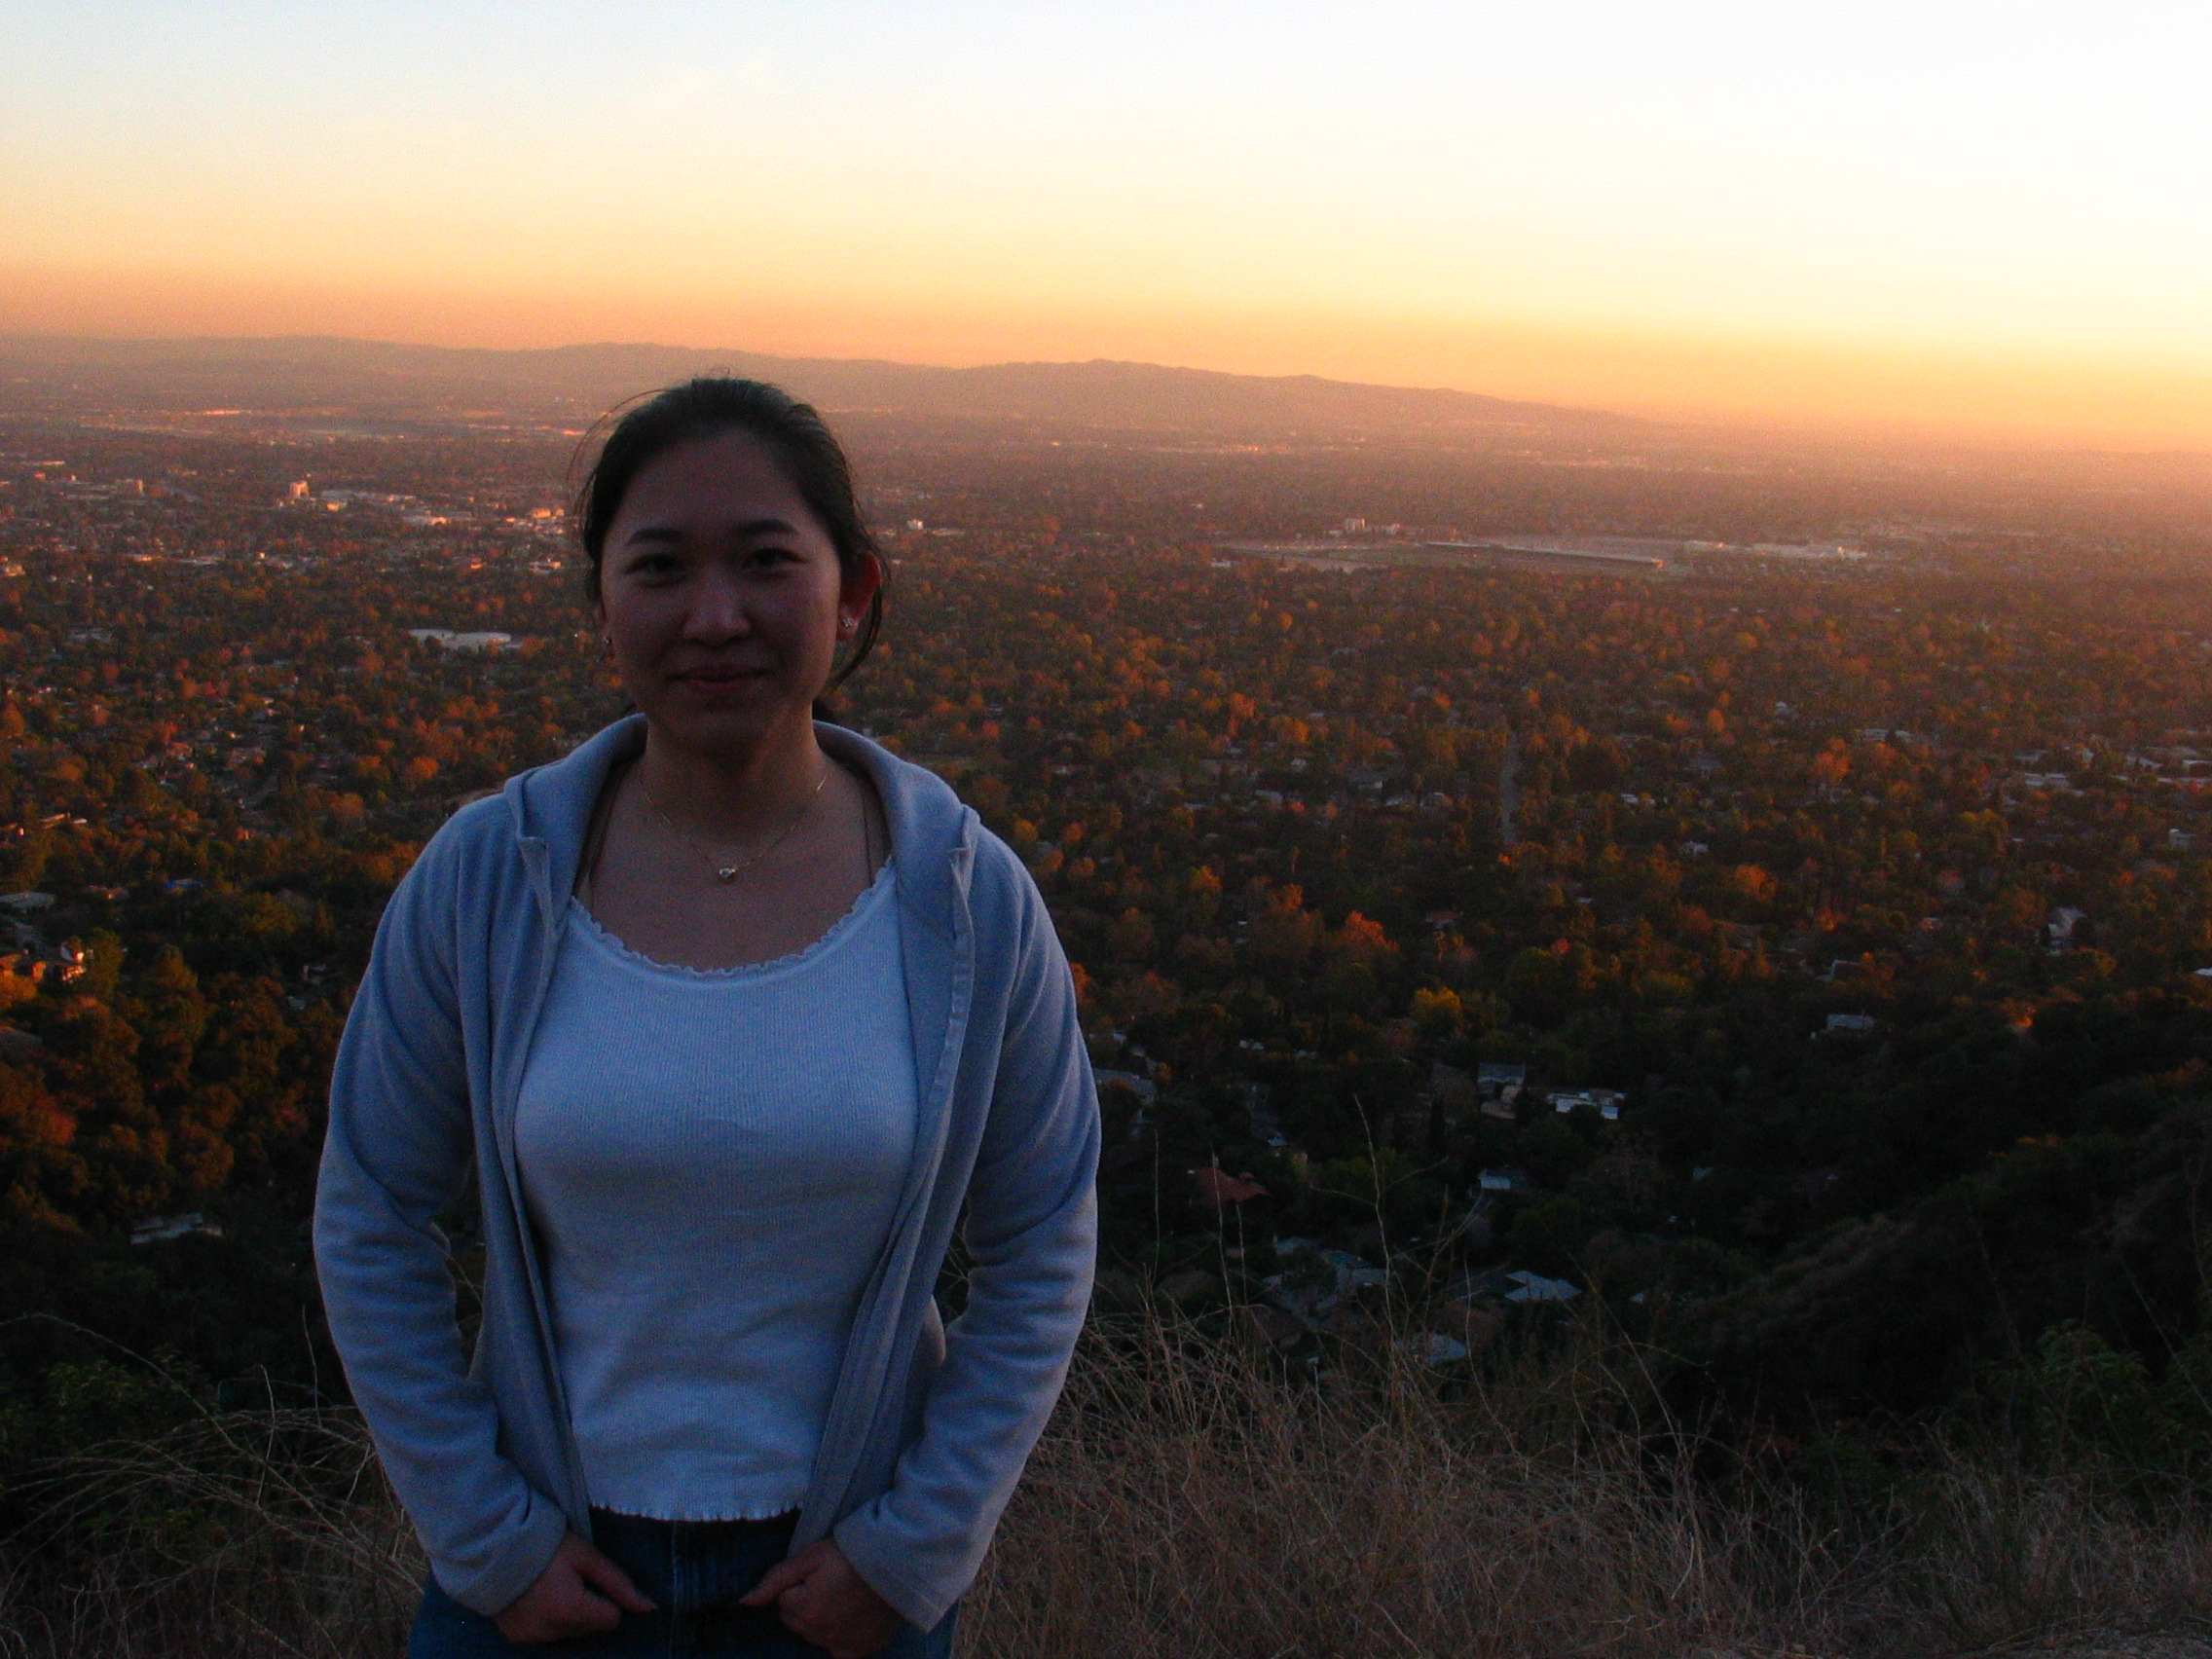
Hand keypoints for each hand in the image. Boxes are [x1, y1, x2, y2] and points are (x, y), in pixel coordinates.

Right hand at [493, 1532, 656, 1643]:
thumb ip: (619, 1583)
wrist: (494, 1546)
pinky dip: (548, 1620)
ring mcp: (531, 1638)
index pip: (611, 1619)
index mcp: (571, 1611)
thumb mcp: (587, 1557)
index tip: (590, 1579)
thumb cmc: (548, 1546)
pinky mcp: (516, 1638)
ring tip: (552, 1586)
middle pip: (591, 1628)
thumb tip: (651, 1607)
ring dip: (569, 1615)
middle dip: (588, 1607)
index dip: (607, 1598)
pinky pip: (546, 1635)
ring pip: (570, 1633)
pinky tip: (537, 1598)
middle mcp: (551, 1632)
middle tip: (569, 1579)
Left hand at [739, 1538, 902, 1658]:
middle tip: (828, 1583)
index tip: (817, 1573)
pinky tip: (849, 1618)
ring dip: (819, 1620)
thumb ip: (775, 1579)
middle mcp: (820, 1634)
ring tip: (841, 1597)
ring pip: (813, 1635)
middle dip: (804, 1604)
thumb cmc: (850, 1555)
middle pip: (796, 1621)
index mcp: (805, 1610)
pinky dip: (839, 1637)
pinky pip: (836, 1650)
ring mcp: (840, 1646)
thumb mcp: (810, 1557)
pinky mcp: (859, 1651)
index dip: (798, 1585)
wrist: (896, 1562)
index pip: (783, 1601)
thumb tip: (744, 1601)